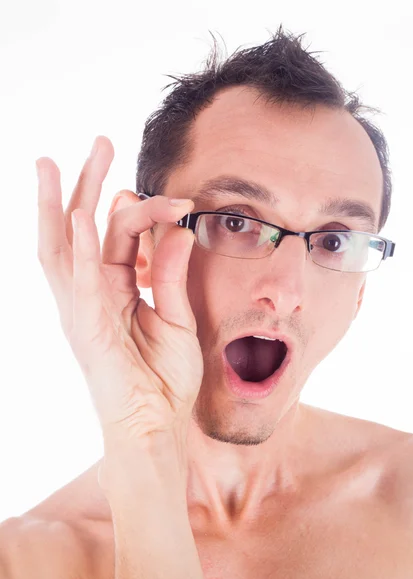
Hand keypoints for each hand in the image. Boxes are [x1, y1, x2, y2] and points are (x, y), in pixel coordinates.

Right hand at [36, 136, 203, 456]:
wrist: (157, 426)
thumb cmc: (165, 379)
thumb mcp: (178, 318)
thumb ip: (174, 275)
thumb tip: (182, 231)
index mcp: (115, 289)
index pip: (121, 235)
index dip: (148, 209)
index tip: (179, 199)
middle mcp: (92, 293)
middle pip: (82, 228)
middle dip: (87, 183)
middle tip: (98, 142)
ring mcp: (82, 309)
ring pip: (62, 245)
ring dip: (61, 202)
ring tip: (54, 160)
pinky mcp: (85, 326)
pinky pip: (78, 280)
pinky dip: (76, 246)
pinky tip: (77, 212)